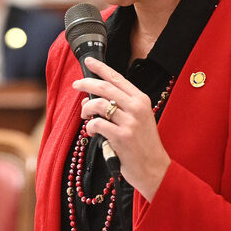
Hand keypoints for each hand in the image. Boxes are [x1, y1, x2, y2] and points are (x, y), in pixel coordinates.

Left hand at [72, 57, 170, 199]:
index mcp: (141, 100)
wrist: (154, 168)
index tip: (88, 61)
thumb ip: (123, 106)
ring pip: (98, 104)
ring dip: (86, 109)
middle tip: (76, 85)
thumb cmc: (144, 144)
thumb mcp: (140, 118)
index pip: (117, 78)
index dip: (101, 68)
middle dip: (86, 83)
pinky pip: (97, 124)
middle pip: (105, 88)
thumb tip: (95, 97)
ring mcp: (130, 122)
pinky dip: (90, 127)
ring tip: (85, 116)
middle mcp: (136, 108)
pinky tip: (91, 131)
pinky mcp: (121, 136)